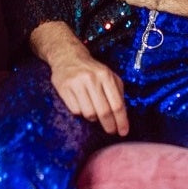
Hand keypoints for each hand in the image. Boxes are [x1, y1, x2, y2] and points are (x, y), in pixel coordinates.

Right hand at [31, 21, 129, 135]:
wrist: (68, 56)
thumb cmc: (92, 70)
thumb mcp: (109, 76)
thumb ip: (117, 93)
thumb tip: (123, 117)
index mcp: (106, 75)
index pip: (117, 104)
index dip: (121, 121)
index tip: (123, 132)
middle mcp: (91, 79)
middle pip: (103, 111)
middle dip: (109, 126)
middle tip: (111, 131)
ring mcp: (77, 83)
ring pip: (89, 114)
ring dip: (93, 118)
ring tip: (93, 112)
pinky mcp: (64, 88)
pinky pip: (75, 111)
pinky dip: (80, 112)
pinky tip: (81, 104)